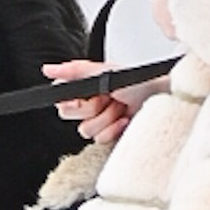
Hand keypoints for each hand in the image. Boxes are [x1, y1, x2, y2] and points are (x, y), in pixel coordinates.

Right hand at [49, 0, 174, 146]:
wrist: (161, 97)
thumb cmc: (139, 82)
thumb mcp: (103, 72)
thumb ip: (74, 70)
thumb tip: (48, 69)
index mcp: (85, 88)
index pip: (61, 99)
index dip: (74, 99)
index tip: (89, 94)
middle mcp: (90, 104)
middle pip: (70, 116)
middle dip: (93, 107)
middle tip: (109, 98)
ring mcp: (100, 121)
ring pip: (85, 130)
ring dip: (106, 118)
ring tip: (121, 108)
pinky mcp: (110, 135)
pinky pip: (100, 140)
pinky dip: (114, 129)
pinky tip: (124, 120)